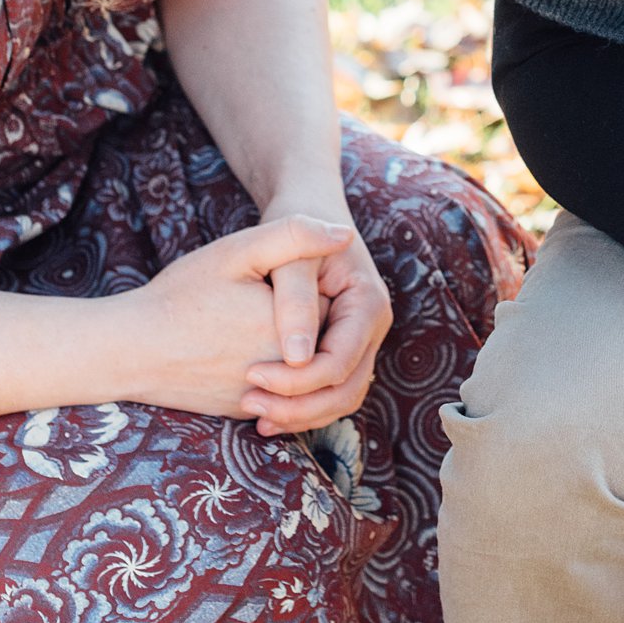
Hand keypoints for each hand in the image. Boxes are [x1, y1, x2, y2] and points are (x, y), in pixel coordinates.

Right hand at [118, 216, 354, 420]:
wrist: (130, 350)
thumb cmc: (181, 295)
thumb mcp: (237, 252)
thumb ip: (294, 236)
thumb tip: (345, 234)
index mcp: (292, 328)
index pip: (330, 304)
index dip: (304, 286)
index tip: (268, 279)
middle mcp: (286, 372)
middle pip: (318, 338)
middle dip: (297, 319)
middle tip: (249, 303)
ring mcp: (267, 398)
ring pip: (299, 368)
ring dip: (285, 347)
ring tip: (245, 323)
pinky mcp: (247, 414)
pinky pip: (278, 391)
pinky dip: (270, 372)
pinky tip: (239, 348)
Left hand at [242, 224, 393, 436]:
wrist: (308, 206)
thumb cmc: (296, 223)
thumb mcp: (291, 254)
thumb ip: (295, 300)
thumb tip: (297, 356)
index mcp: (368, 304)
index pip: (339, 362)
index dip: (297, 380)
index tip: (251, 376)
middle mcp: (372, 327)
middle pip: (347, 388)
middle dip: (300, 406)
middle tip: (251, 406)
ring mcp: (361, 340)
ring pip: (342, 397)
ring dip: (302, 414)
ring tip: (257, 417)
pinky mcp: (342, 347)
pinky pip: (331, 390)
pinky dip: (303, 405)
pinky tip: (267, 409)